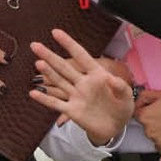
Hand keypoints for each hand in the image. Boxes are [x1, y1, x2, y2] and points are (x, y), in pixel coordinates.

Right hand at [28, 28, 134, 145]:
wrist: (115, 127)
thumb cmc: (122, 107)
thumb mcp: (126, 96)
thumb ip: (120, 87)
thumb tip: (111, 78)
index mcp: (97, 75)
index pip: (81, 56)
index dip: (69, 44)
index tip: (56, 32)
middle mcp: (83, 83)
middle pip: (64, 67)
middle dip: (50, 56)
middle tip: (35, 45)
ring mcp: (76, 96)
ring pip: (59, 82)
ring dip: (48, 73)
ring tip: (38, 63)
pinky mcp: (72, 111)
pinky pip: (56, 104)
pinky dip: (44, 99)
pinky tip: (33, 93)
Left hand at [133, 90, 160, 158]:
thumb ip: (146, 96)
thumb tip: (138, 101)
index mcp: (145, 115)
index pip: (138, 113)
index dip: (149, 109)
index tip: (159, 109)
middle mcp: (148, 131)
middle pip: (147, 126)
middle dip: (155, 121)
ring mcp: (158, 142)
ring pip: (155, 137)